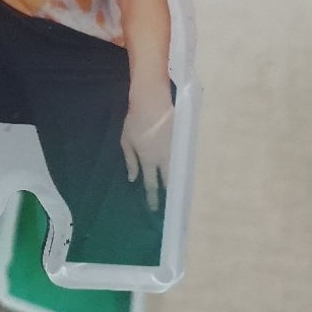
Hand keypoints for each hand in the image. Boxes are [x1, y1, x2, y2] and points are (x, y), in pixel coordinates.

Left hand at [120, 78, 173, 211]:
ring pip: (179, 172)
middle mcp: (165, 159)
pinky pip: (184, 161)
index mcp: (149, 159)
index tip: (154, 209)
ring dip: (178, 183)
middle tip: (171, 207)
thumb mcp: (126, 141)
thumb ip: (130, 161)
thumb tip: (133, 179)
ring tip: (179, 195)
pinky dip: (183, 169)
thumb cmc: (136, 121)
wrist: (153, 102)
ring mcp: (176, 150)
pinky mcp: (184, 142)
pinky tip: (184, 175)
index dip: (153, 198)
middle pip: (169, 182)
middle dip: (170, 195)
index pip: (152, 184)